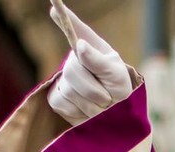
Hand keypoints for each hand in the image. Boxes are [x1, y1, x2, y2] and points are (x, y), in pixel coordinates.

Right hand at [47, 0, 131, 124]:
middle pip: (71, 72)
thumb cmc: (120, 92)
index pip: (76, 30)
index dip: (64, 19)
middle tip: (108, 97)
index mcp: (91, 49)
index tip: (54, 8)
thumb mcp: (116, 75)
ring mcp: (63, 79)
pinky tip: (88, 111)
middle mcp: (74, 61)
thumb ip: (99, 62)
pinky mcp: (57, 99)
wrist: (117, 117)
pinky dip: (79, 113)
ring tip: (101, 106)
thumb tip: (80, 46)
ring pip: (69, 91)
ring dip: (91, 105)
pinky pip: (62, 104)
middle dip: (94, 90)